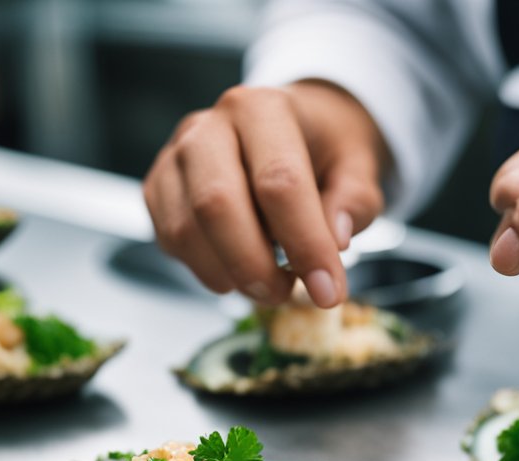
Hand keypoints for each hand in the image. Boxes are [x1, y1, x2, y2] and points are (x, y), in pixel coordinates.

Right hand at [144, 81, 387, 306]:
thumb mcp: (359, 164)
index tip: (329, 291)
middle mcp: (208, 126)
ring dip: (230, 275)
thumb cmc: (324, 146)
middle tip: (287, 294)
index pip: (279, 182)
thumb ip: (355, 200)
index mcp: (262, 109)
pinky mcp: (159, 188)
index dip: (305, 245)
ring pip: (186, 230)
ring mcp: (175, 156)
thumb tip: (335, 241)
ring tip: (271, 285)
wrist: (293, 126)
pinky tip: (241, 268)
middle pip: (216, 204)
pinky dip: (208, 269)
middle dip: (254, 266)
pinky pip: (171, 241)